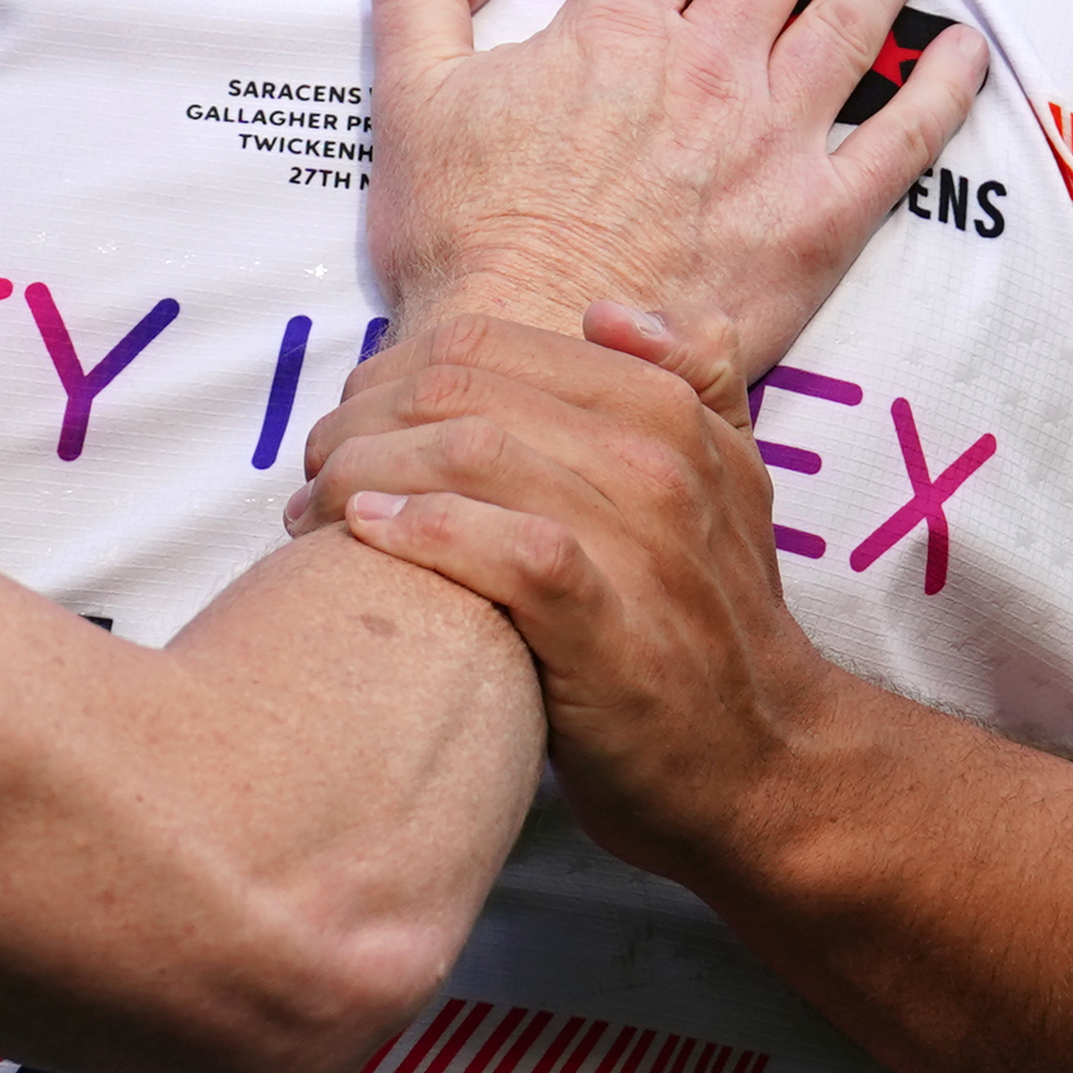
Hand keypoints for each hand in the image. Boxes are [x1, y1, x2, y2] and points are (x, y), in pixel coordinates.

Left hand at [285, 304, 845, 888]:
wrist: (758, 760)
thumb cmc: (708, 618)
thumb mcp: (729, 480)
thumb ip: (687, 381)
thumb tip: (606, 312)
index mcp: (666, 411)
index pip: (484, 345)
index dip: (390, 373)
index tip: (349, 422)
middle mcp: (657, 463)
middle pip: (457, 392)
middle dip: (359, 422)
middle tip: (314, 471)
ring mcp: (640, 544)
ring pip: (468, 455)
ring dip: (364, 474)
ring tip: (316, 512)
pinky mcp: (611, 630)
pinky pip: (506, 551)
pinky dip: (424, 532)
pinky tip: (368, 536)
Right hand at [363, 0, 983, 354]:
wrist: (536, 352)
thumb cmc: (466, 236)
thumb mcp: (411, 94)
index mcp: (614, 29)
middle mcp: (707, 67)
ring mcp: (772, 141)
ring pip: (849, 24)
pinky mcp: (817, 220)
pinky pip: (903, 140)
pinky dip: (942, 89)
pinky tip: (965, 52)